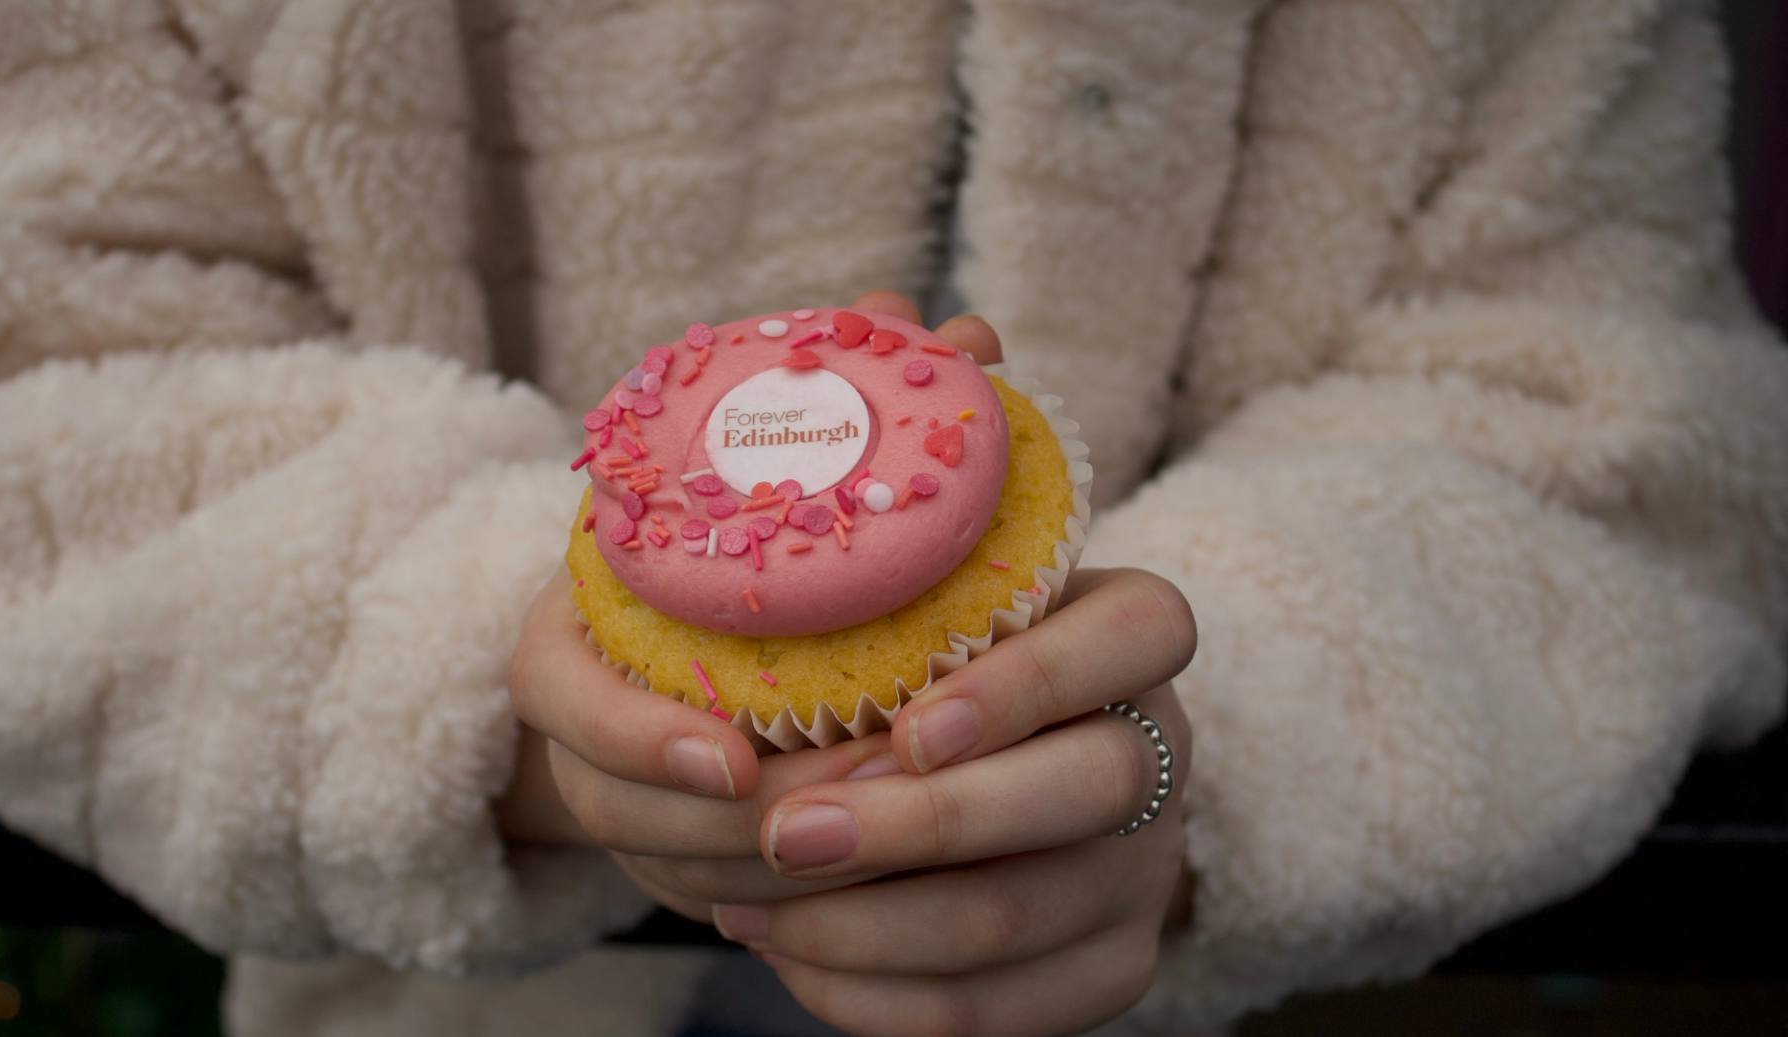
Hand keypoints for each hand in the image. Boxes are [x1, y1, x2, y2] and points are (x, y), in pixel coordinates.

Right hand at [502, 290, 1040, 911]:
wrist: (736, 618)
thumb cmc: (767, 527)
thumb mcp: (798, 460)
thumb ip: (862, 396)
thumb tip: (966, 335)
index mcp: (575, 624)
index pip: (557, 695)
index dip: (636, 735)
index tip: (736, 756)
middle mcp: (584, 722)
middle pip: (617, 807)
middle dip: (735, 823)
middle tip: (865, 801)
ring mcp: (626, 798)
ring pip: (673, 873)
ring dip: (777, 872)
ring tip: (890, 846)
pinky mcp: (677, 852)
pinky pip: (719, 904)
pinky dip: (794, 904)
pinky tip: (878, 890)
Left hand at [704, 293, 1200, 1036]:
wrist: (970, 774)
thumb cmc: (928, 633)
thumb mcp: (929, 533)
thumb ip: (933, 433)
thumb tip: (940, 324)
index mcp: (1129, 636)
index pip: (1142, 633)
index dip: (1031, 684)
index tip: (907, 723)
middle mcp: (1155, 753)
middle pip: (1076, 801)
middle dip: (918, 828)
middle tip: (780, 829)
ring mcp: (1138, 874)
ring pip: (1021, 923)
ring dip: (868, 924)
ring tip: (741, 899)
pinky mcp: (1102, 973)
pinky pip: (1000, 1016)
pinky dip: (882, 1000)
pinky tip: (789, 961)